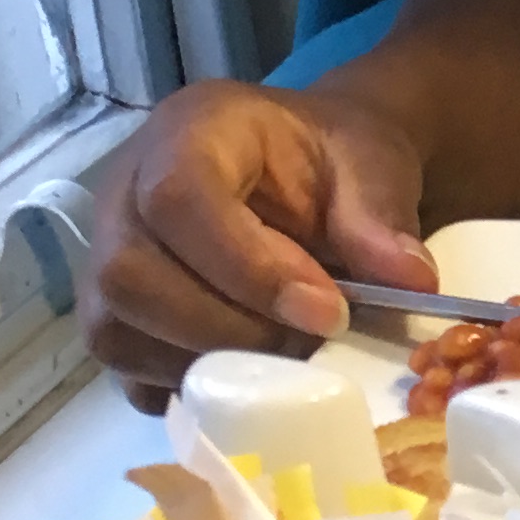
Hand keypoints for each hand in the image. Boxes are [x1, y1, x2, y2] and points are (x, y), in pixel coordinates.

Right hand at [84, 84, 432, 407]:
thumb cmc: (331, 158)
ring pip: (115, 330)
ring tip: (286, 356)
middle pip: (129, 276)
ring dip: (207, 364)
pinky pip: (125, 369)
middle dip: (226, 328)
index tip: (326, 311)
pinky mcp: (114, 313)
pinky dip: (187, 388)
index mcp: (189, 131)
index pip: (178, 198)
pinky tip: (250, 376)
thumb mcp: (371, 163)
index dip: (247, 268)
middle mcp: (125, 191)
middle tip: (307, 340)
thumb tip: (412, 282)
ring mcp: (107, 254)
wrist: (309, 169)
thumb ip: (381, 215)